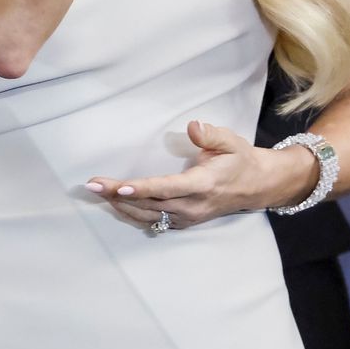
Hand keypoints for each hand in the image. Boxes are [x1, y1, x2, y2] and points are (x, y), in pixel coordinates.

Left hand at [85, 120, 317, 229]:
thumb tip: (192, 126)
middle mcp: (194, 205)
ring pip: (149, 216)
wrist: (257, 186)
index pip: (167, 188)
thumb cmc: (240, 159)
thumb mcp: (231, 140)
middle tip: (92, 185)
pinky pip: (155, 221)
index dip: (142, 189)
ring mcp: (189, 217)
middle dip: (119, 196)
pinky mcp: (185, 222)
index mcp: (204, 184)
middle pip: (151, 204)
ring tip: (97, 193)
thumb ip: (211, 134)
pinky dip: (133, 214)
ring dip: (121, 206)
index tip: (119, 187)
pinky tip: (116, 205)